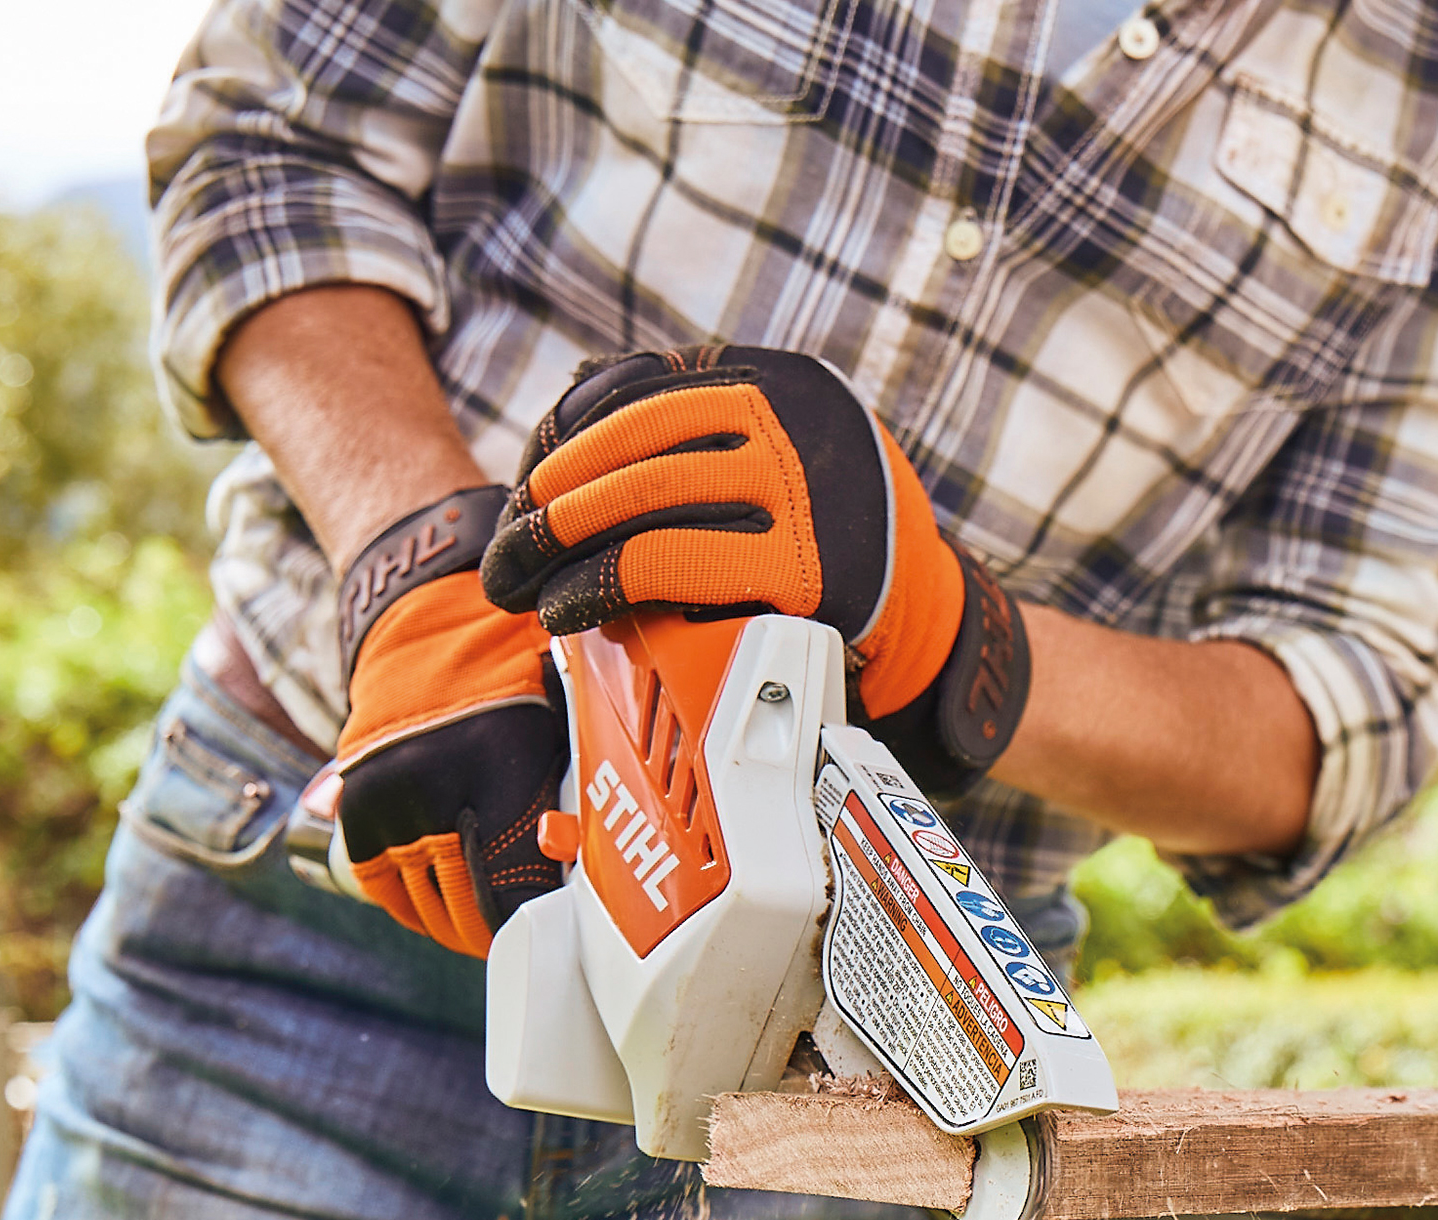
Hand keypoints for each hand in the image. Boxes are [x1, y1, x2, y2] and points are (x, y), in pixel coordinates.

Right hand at [332, 487, 566, 955]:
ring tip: (481, 931)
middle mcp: (437, 782)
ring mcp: (389, 793)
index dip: (535, 918)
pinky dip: (407, 905)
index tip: (553, 929)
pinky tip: (435, 911)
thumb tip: (598, 866)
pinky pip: (377, 880)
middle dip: (497, 930)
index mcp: (502, 763)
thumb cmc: (521, 668)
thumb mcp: (568, 716)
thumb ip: (578, 790)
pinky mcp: (354, 797)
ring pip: (422, 898)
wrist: (430, 614)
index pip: (517, 882)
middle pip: (468, 900)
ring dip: (453, 924)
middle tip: (521, 938)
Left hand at [480, 346, 1028, 795]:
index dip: (563, 435)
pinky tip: (567, 611)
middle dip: (548, 498)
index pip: (639, 385)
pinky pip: (665, 565)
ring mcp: (803, 493)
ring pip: (638, 500)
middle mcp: (798, 423)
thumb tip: (575, 392)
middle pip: (631, 443)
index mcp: (785, 381)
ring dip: (558, 546)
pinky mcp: (801, 569)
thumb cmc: (830, 540)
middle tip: (507, 546)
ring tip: (521, 583)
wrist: (929, 621)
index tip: (528, 484)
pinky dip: (598, 588)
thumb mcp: (790, 452)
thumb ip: (708, 425)